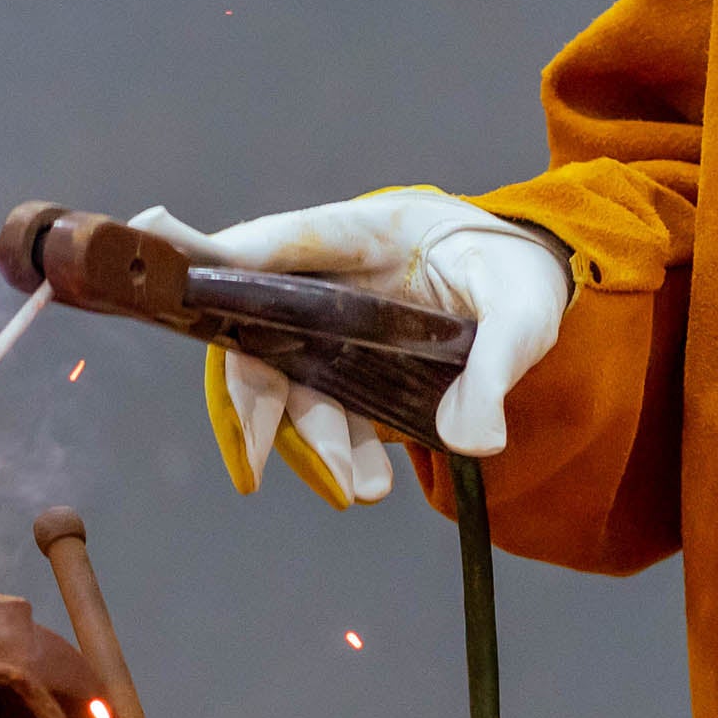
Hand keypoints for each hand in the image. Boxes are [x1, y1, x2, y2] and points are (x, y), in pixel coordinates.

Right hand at [130, 189, 571, 507]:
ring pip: (291, 382)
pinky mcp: (348, 369)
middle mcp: (334, 276)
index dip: (226, 263)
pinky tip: (365, 484)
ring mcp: (335, 326)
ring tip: (358, 489)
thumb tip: (472, 441)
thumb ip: (498, 365)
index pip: (283, 241)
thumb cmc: (522, 276)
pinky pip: (323, 411)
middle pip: (261, 327)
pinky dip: (335, 451)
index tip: (185, 286)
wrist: (533, 293)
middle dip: (256, 399)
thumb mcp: (525, 309)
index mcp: (368, 229)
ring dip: (312, 440)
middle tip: (253, 463)